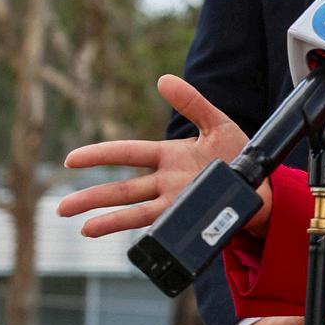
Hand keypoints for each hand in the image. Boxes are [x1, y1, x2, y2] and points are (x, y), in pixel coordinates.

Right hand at [57, 74, 264, 236]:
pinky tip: (129, 244)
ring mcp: (175, 202)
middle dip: (91, 197)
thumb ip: (192, 102)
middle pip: (121, 189)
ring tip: (83, 228)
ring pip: (135, 213)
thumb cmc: (239, 153)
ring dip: (108, 221)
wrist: (263, 184)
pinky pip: (162, 229)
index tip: (71, 160)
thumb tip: (164, 79)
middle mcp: (166, 181)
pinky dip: (146, 236)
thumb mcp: (217, 123)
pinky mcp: (188, 220)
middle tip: (61, 207)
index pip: (127, 154)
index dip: (99, 155)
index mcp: (169, 155)